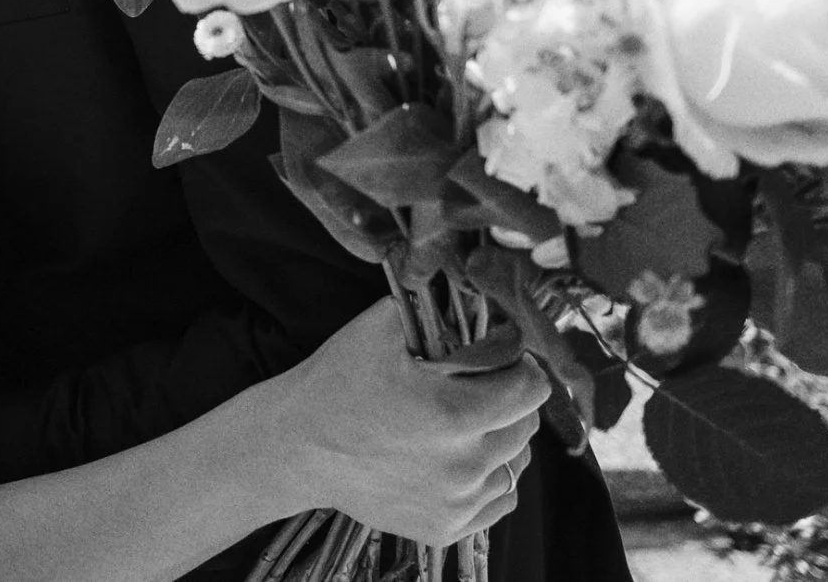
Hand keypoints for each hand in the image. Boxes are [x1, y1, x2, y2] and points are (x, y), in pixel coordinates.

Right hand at [263, 300, 544, 546]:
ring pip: (514, 466)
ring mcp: (456, 503)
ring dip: (498, 441)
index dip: (520, 366)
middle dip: (508, 402)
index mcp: (455, 414)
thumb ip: (436, 310)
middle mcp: (463, 465)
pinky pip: (496, 501)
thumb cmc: (336, 382)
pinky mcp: (444, 529)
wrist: (294, 446)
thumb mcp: (379, 328)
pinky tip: (451, 458)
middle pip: (526, 427)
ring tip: (458, 426)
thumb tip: (479, 300)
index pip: (532, 390)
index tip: (502, 359)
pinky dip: (484, 479)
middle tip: (473, 389)